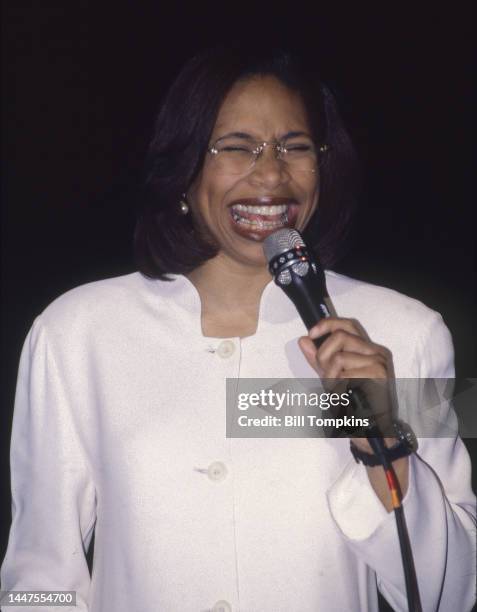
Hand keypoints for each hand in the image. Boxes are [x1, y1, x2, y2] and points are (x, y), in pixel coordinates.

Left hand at [298, 317, 395, 452]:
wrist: (370, 429)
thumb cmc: (353, 404)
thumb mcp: (331, 377)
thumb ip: (318, 359)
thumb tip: (303, 340)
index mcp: (367, 348)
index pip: (347, 324)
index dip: (327, 324)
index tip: (311, 334)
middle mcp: (376, 351)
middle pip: (339, 336)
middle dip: (323, 355)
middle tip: (326, 376)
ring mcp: (379, 362)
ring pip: (339, 357)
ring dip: (330, 377)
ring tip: (336, 391)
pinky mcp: (378, 375)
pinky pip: (345, 374)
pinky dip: (338, 387)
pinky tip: (344, 397)